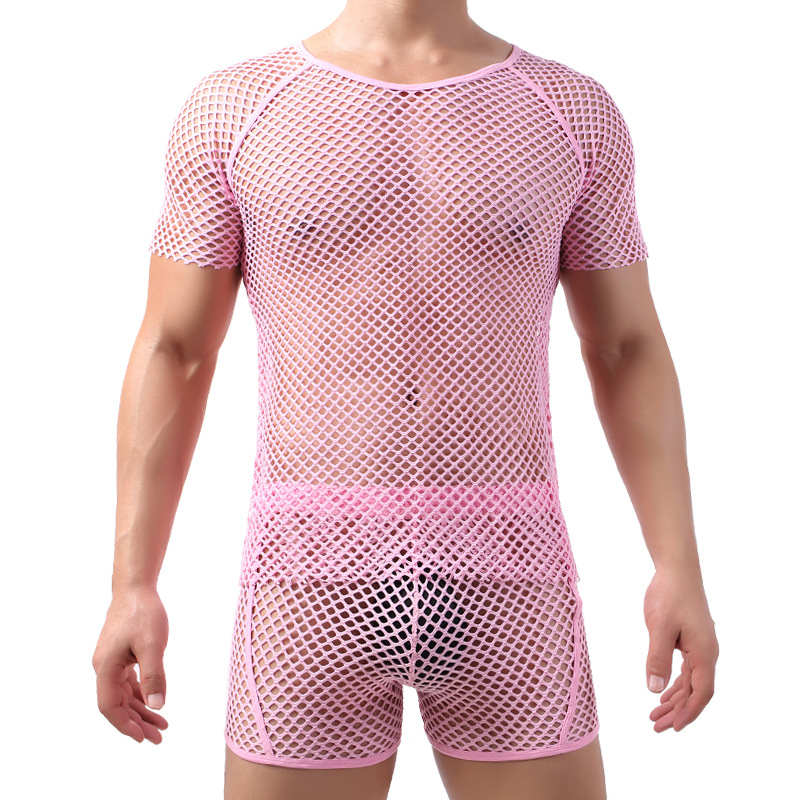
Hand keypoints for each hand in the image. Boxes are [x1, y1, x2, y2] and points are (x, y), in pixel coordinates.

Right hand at [92, 587, 169, 743]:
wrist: (136, 588)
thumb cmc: (143, 613)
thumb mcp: (153, 645)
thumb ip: (154, 676)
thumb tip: (158, 706)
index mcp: (105, 667)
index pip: (110, 706)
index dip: (125, 725)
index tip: (142, 737)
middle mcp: (104, 668)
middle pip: (118, 704)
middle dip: (138, 722)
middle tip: (159, 737)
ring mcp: (111, 662)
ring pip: (124, 695)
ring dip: (141, 710)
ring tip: (162, 725)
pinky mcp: (121, 656)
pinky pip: (128, 683)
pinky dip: (141, 695)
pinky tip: (154, 703)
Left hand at [643, 566, 717, 732]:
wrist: (676, 569)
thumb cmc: (669, 595)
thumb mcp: (659, 627)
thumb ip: (657, 658)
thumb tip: (654, 689)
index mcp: (704, 652)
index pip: (701, 692)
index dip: (688, 712)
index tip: (674, 728)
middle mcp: (707, 652)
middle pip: (696, 691)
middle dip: (677, 711)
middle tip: (656, 727)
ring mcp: (700, 646)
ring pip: (690, 681)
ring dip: (674, 699)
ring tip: (655, 715)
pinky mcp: (691, 640)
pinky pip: (687, 669)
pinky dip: (675, 683)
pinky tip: (663, 691)